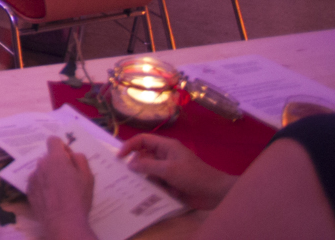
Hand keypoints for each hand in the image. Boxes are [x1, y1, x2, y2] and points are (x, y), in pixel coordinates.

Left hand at [28, 138, 95, 236]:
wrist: (63, 221)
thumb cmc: (77, 198)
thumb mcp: (87, 176)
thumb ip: (80, 159)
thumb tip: (72, 154)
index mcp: (55, 158)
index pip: (53, 140)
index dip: (62, 147)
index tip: (68, 157)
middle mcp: (41, 164)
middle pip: (48, 157)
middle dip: (57, 163)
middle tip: (67, 178)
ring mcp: (33, 177)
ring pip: (41, 170)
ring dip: (49, 175)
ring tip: (59, 191)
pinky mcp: (29, 190)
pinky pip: (36, 183)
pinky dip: (42, 186)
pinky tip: (51, 198)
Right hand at [118, 134, 233, 209]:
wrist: (215, 193)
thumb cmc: (193, 176)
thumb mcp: (169, 170)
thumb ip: (148, 166)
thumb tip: (130, 164)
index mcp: (166, 146)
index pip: (143, 140)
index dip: (130, 146)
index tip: (119, 157)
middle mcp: (165, 156)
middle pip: (144, 155)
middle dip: (134, 163)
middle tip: (122, 174)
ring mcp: (168, 170)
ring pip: (148, 170)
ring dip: (142, 177)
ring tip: (130, 185)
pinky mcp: (171, 183)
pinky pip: (155, 182)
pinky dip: (150, 186)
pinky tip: (143, 193)